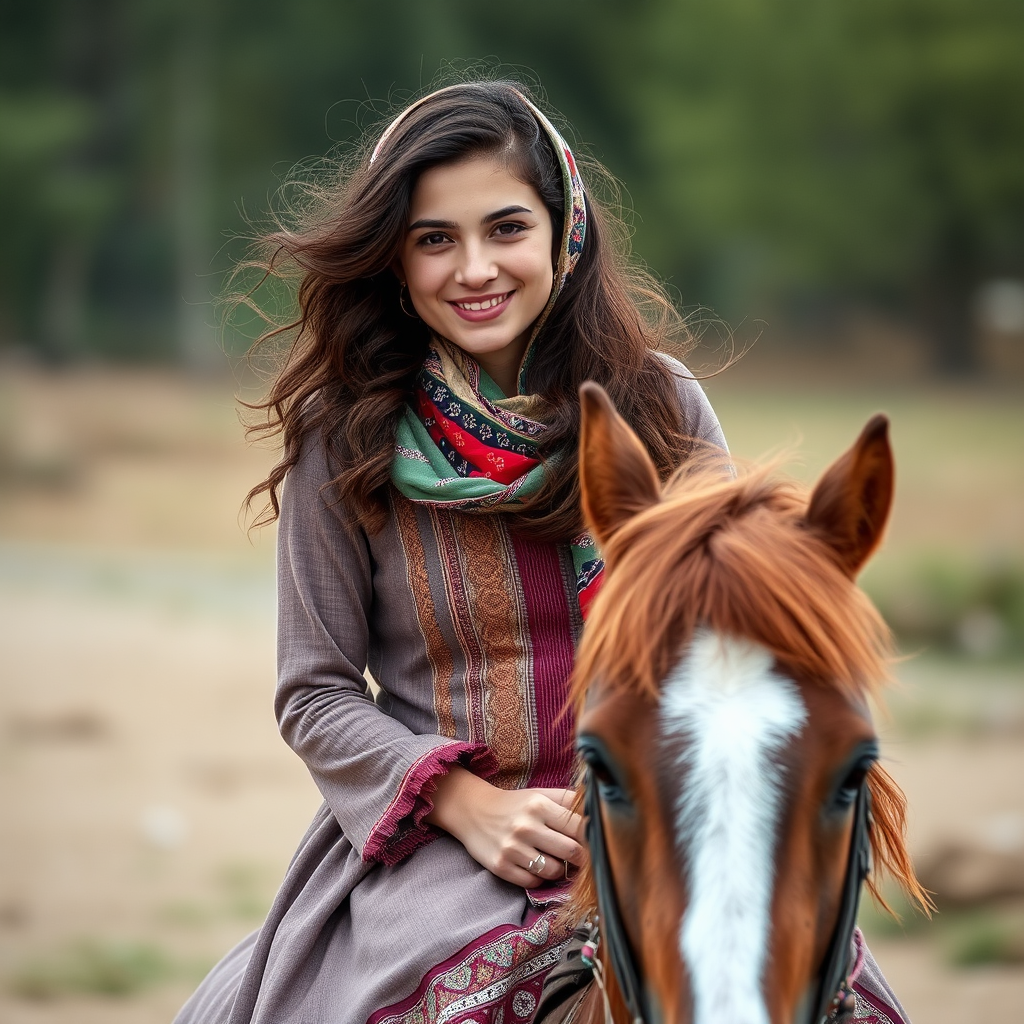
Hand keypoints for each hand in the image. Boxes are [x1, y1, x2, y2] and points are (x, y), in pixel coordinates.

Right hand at [425, 768, 584, 886]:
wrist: (473, 811)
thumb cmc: (515, 804)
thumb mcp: (540, 794)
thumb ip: (569, 800)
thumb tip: (598, 808)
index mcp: (539, 805)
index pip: (580, 827)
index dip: (592, 837)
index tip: (595, 842)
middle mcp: (526, 826)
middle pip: (572, 852)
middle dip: (582, 858)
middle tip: (582, 858)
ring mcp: (512, 848)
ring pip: (554, 871)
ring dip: (560, 869)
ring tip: (554, 860)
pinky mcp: (501, 867)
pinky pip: (533, 883)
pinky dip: (539, 878)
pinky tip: (535, 866)